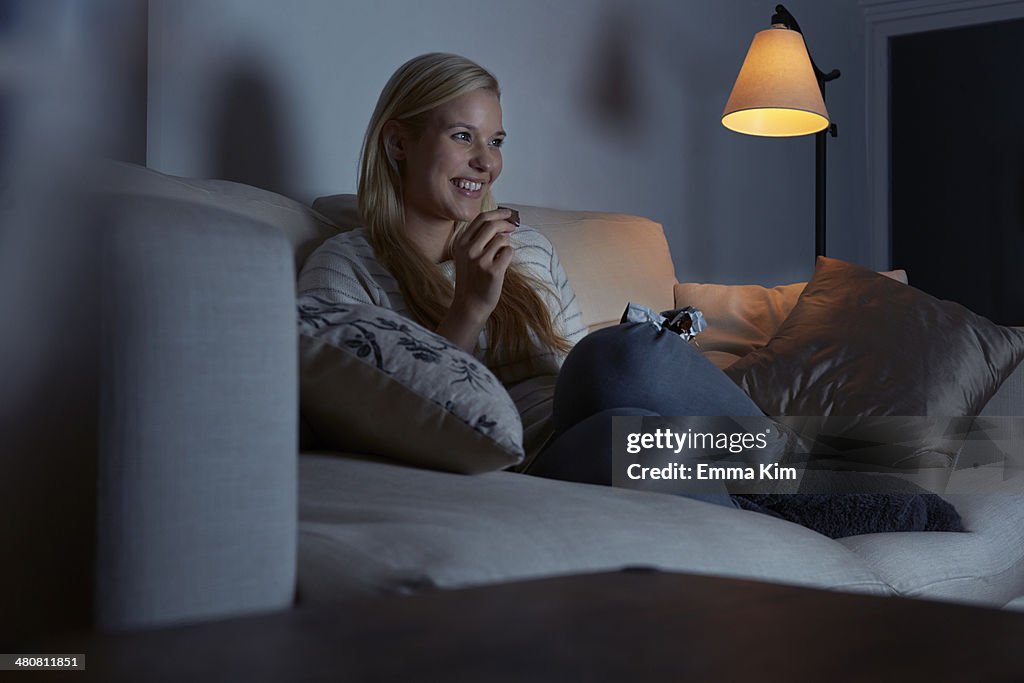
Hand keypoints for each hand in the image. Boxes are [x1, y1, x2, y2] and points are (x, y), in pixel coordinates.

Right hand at [436, 208, 515, 350]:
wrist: (470, 304)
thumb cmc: (472, 278)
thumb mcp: (467, 255)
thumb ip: (480, 239)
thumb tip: (503, 224)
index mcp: (460, 243)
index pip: (480, 219)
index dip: (497, 213)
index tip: (508, 213)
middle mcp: (468, 249)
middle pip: (492, 225)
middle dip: (506, 223)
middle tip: (513, 227)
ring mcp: (480, 260)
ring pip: (502, 240)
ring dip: (506, 245)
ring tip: (500, 257)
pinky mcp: (492, 270)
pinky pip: (509, 252)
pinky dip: (509, 256)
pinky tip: (502, 265)